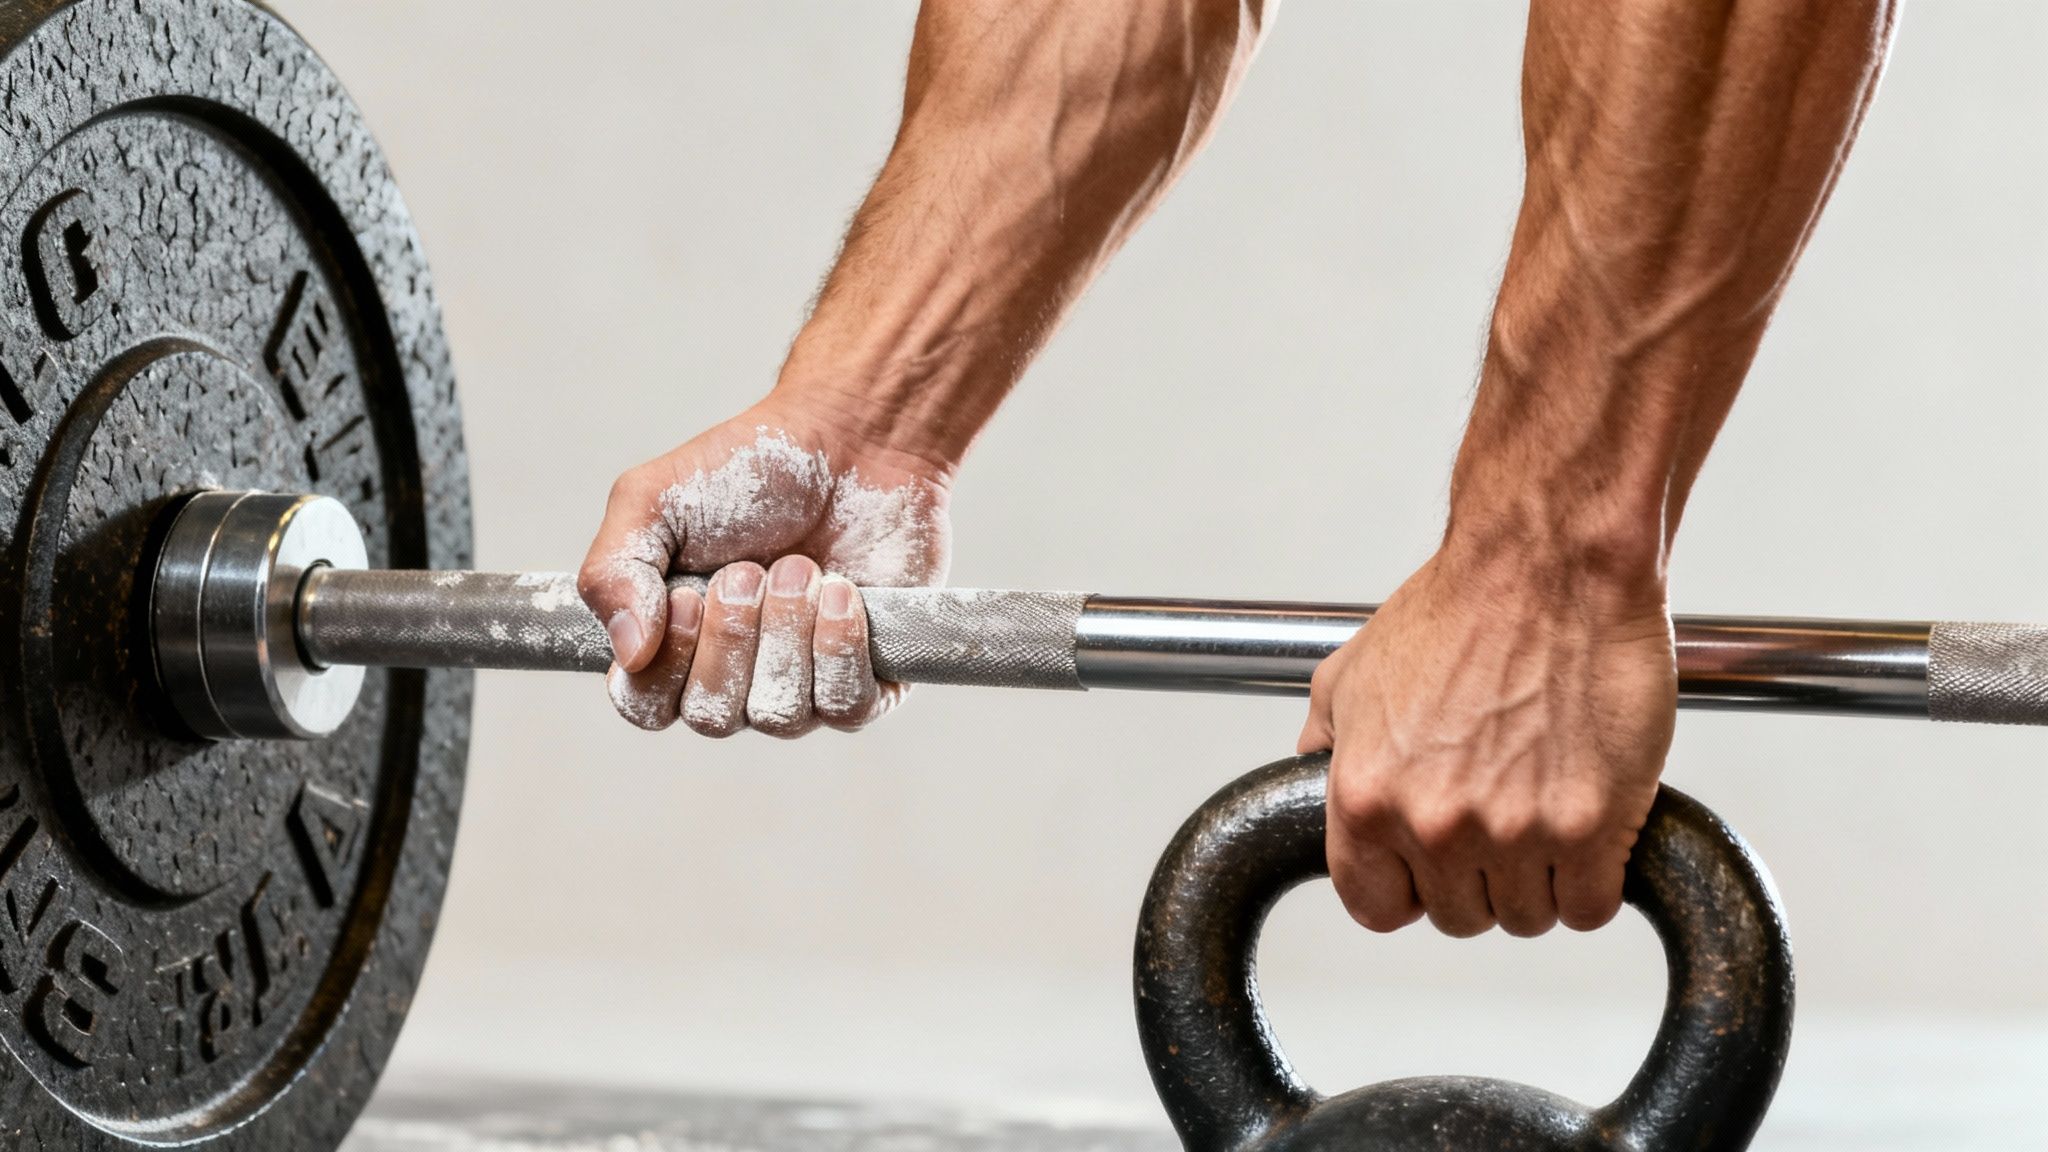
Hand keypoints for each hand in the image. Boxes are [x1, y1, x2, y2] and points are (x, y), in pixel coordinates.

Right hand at [579, 398, 951, 737]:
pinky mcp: (867, 680)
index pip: (645, 707)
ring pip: (780, 715)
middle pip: (713, 716)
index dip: (665, 663)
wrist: (852, 441)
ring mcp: (801, 687)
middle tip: (749, 569)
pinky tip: (842, 592)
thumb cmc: (750, 472)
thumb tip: (627, 652)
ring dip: (787, 631)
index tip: (684, 597)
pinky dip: (839, 645)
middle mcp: (734, 679)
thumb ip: (613, 570)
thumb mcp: (654, 501)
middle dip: (732, 636)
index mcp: (672, 646)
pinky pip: (846, 706)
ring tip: (802, 566)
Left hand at [1296, 545, 1676, 937]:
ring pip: (1527, 917)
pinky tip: (1588, 831)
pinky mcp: (1590, 827)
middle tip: (1499, 820)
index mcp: (1366, 798)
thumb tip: (1307, 766)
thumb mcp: (1354, 671)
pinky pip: (1588, 908)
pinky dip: (1592, 881)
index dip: (1405, 891)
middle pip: (1458, 916)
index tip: (1428, 871)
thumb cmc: (1461, 608)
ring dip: (1538, 880)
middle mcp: (1433, 825)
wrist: (1550, 566)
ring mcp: (1513, 832)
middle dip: (1477, 879)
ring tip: (1544, 811)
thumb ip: (1325, 734)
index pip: (1375, 906)